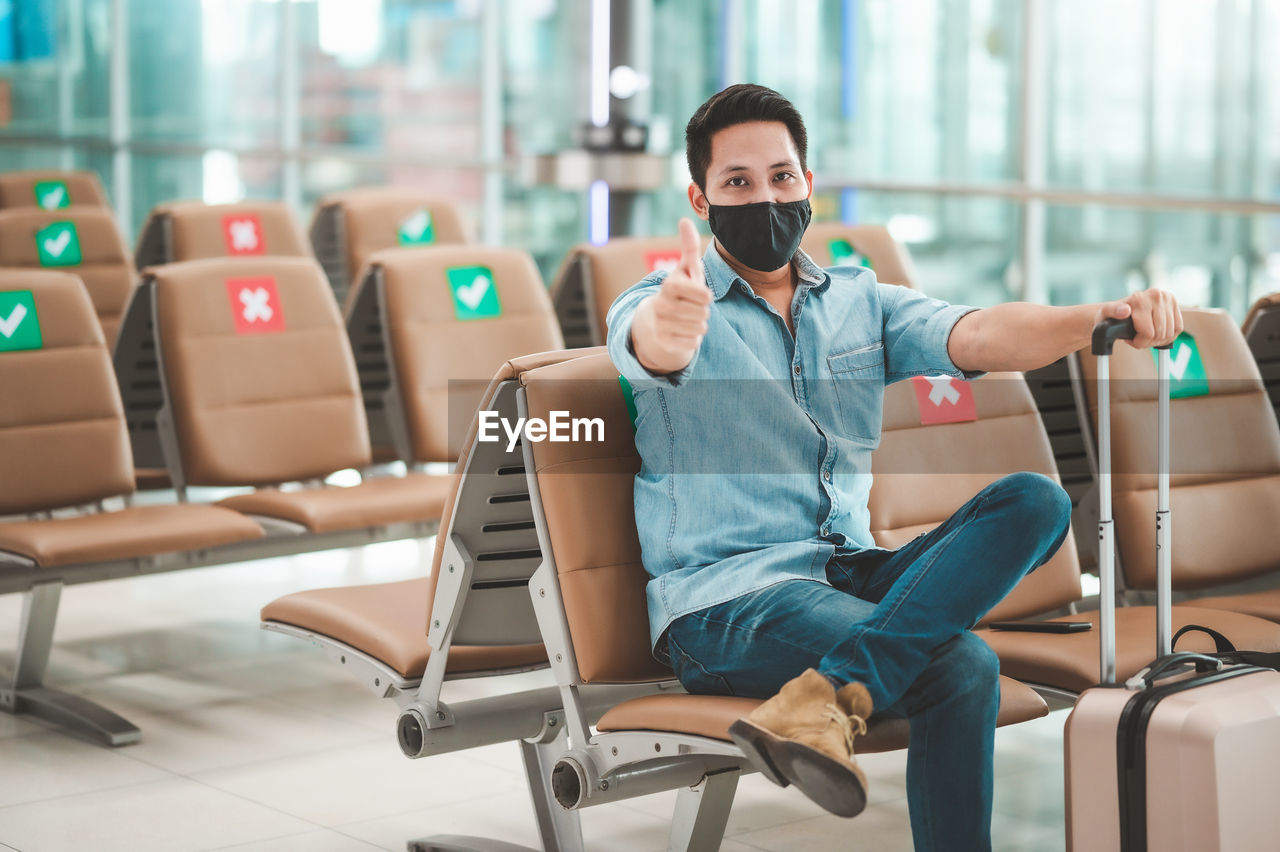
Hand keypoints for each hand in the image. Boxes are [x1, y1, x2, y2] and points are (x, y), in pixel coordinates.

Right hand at [633, 218, 712, 372]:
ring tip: (686, 319)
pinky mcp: (664, 343)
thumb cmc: (678, 292)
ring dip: (698, 325)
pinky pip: (693, 343)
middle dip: (702, 311)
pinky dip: (692, 339)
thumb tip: (685, 219)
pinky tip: (681, 332)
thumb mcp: (685, 270)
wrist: (653, 323)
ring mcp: (661, 325)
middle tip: (689, 308)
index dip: (705, 296)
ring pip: (700, 328)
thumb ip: (689, 247)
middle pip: (705, 313)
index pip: (705, 296)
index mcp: (670, 286)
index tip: (696, 294)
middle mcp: (662, 305)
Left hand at [1094, 288, 1182, 348]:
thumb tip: (1125, 311)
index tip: (1131, 339)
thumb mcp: (1106, 313)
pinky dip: (1169, 335)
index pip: (1149, 333)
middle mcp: (1156, 295)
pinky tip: (1157, 332)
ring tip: (1146, 336)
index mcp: (1140, 298)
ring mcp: (1167, 298)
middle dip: (1149, 342)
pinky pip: (1178, 328)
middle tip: (1139, 339)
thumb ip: (1112, 311)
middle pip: (1160, 334)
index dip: (1140, 342)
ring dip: (1158, 340)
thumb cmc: (1111, 314)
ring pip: (1170, 333)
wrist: (1121, 307)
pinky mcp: (1175, 303)